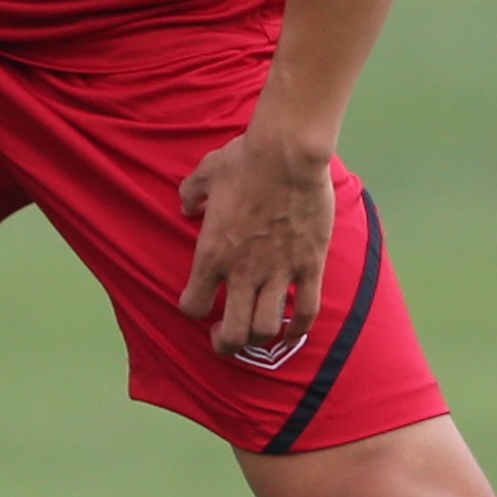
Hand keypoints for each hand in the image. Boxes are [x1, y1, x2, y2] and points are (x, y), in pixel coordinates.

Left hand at [176, 120, 336, 360]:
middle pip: (231, 334)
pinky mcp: (310, 266)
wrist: (289, 153)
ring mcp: (278, 272)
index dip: (192, 309)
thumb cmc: (245, 159)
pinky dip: (298, 330)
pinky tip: (291, 334)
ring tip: (256, 331)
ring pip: (266, 329)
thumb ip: (190, 193)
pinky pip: (307, 312)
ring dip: (259, 337)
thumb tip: (186, 205)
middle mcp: (242, 271)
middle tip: (223, 335)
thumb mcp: (205, 173)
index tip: (199, 303)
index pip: (192, 305)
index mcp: (212, 253)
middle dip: (224, 343)